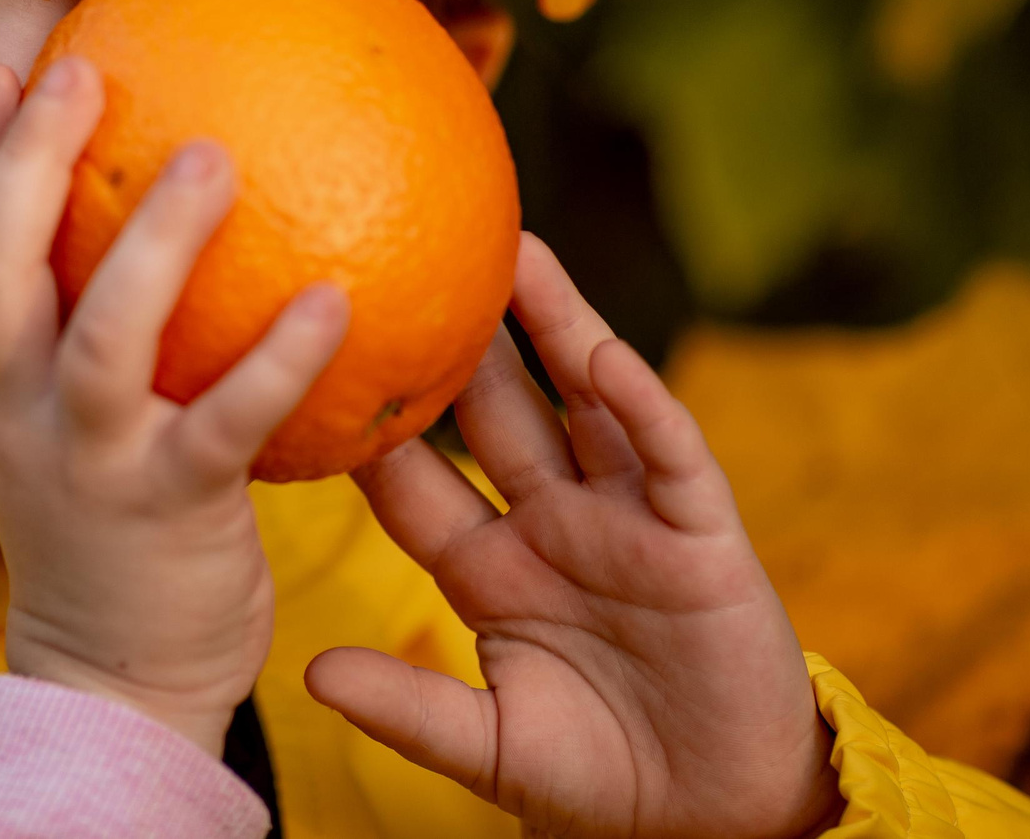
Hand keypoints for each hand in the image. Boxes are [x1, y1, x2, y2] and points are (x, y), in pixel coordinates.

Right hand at [0, 56, 350, 753]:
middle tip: (78, 70)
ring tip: (215, 157)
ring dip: (155, 244)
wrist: (113, 684)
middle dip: (21, 164)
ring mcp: (90, 462)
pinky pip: (229, 424)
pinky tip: (336, 300)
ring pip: (104, 337)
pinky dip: (279, 361)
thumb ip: (88, 326)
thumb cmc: (108, 523)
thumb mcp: (66, 420)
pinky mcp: (172, 510)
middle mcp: (22, 411)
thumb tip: (155, 208)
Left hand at [306, 234, 842, 838]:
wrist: (720, 820)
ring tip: (515, 248)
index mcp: (492, 569)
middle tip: (408, 255)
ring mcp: (628, 521)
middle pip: (495, 413)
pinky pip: (668, 456)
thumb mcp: (491, 747)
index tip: (314, 355)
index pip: (417, 481)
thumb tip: (309, 673)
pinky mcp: (701, 537)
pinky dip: (641, 404)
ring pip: (583, 403)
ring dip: (555, 326)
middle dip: (458, 338)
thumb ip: (408, 708)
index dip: (372, 422)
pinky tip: (607, 353)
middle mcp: (555, 525)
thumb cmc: (601, 783)